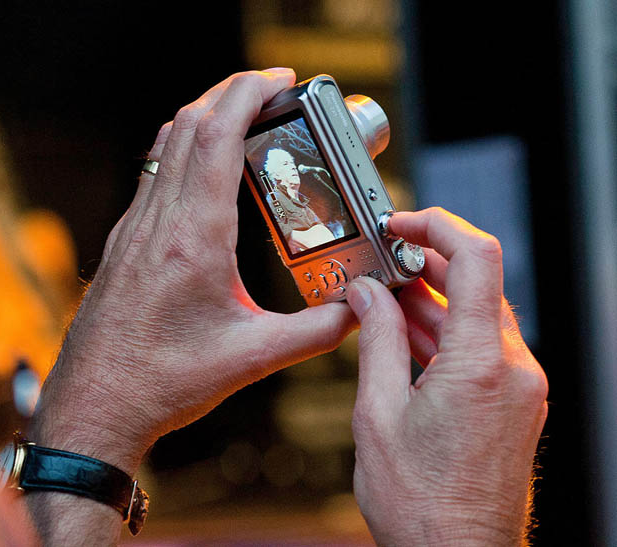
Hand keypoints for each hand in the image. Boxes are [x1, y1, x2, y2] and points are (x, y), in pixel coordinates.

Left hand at [30, 69, 355, 473]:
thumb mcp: (253, 359)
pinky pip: (152, 176)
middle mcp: (157, 223)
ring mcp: (133, 230)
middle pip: (187, 124)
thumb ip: (316, 332)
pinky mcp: (124, 244)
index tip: (280, 80)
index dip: (248, 92)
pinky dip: (182, 153)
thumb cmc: (162, 384)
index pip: (215, 135)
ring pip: (164, 146)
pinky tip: (206, 176)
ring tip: (245, 121)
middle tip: (272, 91)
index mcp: (192, 239)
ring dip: (203, 119)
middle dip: (230, 92)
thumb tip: (359, 310)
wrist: (93, 406)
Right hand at [347, 208, 547, 544]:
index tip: (401, 224)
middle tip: (381, 261)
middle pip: (479, 283)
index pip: (476, 259)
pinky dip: (446, 333)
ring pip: (479, 316)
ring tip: (384, 299)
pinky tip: (407, 335)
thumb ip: (375, 340)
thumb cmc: (421, 505)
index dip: (436, 226)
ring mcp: (520, 388)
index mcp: (481, 365)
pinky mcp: (514, 404)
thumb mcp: (378, 413)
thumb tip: (366, 295)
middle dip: (427, 264)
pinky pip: (483, 348)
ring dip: (433, 301)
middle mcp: (514, 370)